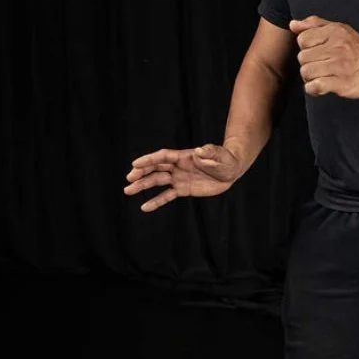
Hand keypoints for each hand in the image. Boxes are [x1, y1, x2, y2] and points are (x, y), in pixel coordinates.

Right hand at [125, 142, 241, 211]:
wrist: (231, 171)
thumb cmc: (226, 160)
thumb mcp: (221, 155)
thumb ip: (210, 152)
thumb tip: (200, 151)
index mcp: (185, 156)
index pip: (163, 157)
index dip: (150, 159)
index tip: (136, 164)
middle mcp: (178, 166)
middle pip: (156, 168)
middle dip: (142, 172)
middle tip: (129, 178)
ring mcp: (179, 178)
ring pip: (157, 181)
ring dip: (143, 185)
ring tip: (128, 190)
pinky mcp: (183, 189)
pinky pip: (167, 196)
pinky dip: (156, 201)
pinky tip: (144, 207)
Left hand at [289, 16, 358, 98]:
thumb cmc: (355, 49)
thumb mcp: (338, 29)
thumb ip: (314, 24)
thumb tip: (293, 24)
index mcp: (335, 32)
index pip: (303, 39)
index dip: (307, 47)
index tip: (318, 52)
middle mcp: (338, 47)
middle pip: (302, 57)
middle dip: (308, 63)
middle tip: (321, 66)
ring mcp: (340, 66)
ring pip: (306, 72)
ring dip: (310, 77)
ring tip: (321, 76)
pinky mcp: (342, 83)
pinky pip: (314, 86)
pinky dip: (313, 88)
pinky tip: (321, 86)